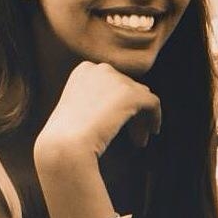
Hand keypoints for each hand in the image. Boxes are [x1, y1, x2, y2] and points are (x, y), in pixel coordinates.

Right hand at [34, 61, 161, 165]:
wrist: (63, 148)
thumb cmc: (62, 140)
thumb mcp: (73, 113)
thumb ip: (93, 103)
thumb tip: (117, 106)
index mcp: (83, 71)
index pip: (111, 82)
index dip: (116, 104)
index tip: (115, 124)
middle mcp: (100, 69)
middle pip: (126, 88)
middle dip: (130, 112)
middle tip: (132, 136)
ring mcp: (116, 80)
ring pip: (140, 97)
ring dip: (140, 119)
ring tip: (139, 140)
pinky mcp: (131, 95)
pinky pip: (153, 103)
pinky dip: (155, 117)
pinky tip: (152, 132)